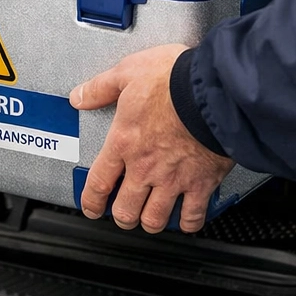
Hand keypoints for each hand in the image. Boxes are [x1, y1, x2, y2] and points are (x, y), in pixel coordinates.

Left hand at [71, 44, 234, 233]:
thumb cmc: (174, 79)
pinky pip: (192, 216)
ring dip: (149, 221)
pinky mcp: (202, 183)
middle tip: (123, 212)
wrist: (215, 89)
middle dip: (121, 216)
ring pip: (154, 219)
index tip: (92, 207)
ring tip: (150, 217)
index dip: (91, 201)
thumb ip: (101, 87)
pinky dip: (187, 223)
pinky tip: (185, 219)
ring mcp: (174, 179)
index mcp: (124, 142)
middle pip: (125, 210)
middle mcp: (146, 167)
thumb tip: (80, 96)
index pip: (98, 183)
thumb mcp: (128, 72)